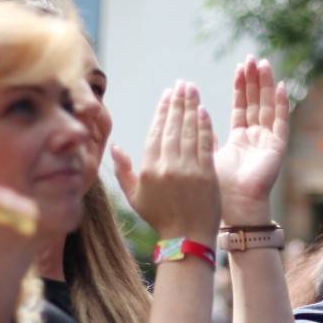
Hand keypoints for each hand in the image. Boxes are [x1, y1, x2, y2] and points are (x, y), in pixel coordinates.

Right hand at [113, 81, 219, 241]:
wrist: (188, 238)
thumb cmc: (160, 219)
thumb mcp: (135, 197)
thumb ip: (124, 171)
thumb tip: (115, 147)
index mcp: (150, 169)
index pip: (156, 132)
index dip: (162, 111)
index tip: (167, 94)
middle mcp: (168, 167)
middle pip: (173, 127)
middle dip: (178, 103)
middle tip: (182, 84)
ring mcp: (189, 170)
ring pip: (189, 132)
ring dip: (191, 108)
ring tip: (192, 90)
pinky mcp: (207, 174)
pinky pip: (204, 144)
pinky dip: (204, 126)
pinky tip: (204, 112)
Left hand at [215, 56, 289, 226]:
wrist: (233, 208)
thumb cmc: (218, 189)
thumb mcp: (206, 155)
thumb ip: (204, 134)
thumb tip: (196, 113)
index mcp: (239, 139)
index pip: (241, 107)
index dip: (240, 87)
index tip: (238, 66)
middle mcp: (256, 138)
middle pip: (256, 103)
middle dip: (253, 81)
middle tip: (251, 59)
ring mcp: (268, 142)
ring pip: (267, 107)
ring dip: (266, 86)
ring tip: (263, 64)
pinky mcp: (277, 148)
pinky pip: (281, 122)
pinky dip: (282, 104)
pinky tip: (281, 86)